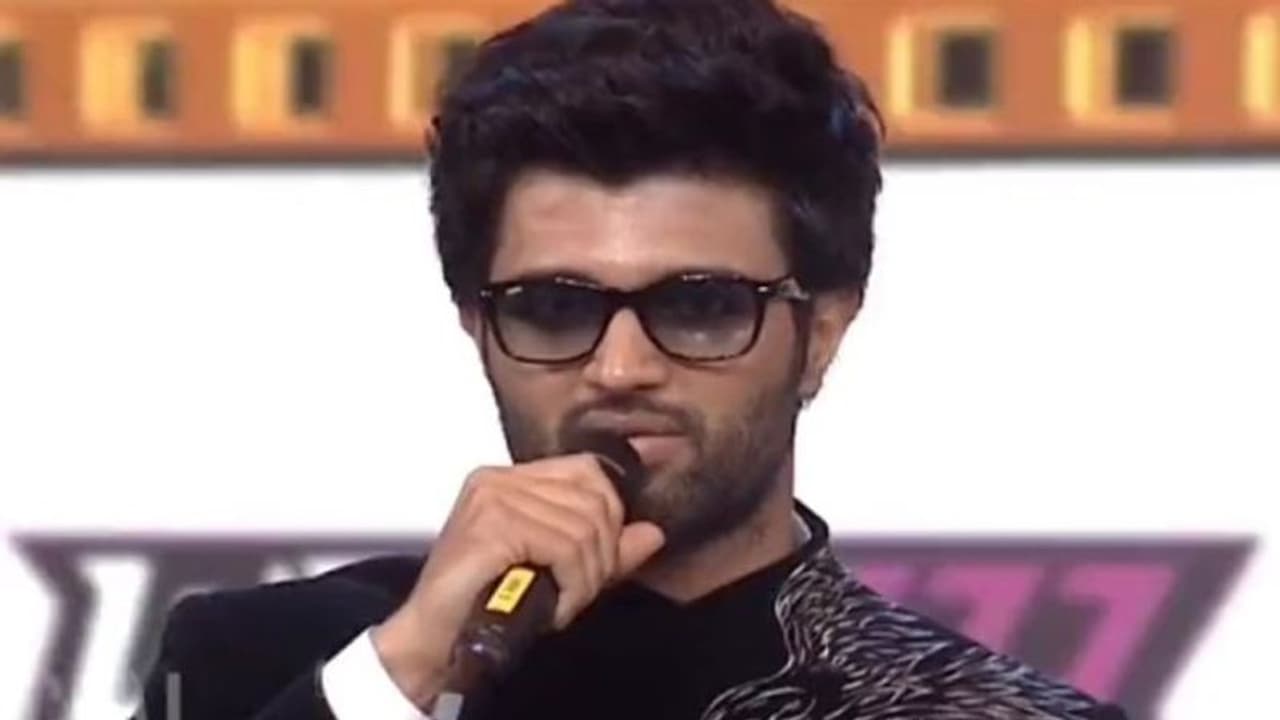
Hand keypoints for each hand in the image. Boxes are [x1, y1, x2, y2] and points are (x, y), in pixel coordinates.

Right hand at [369, 452, 665, 706]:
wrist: (434, 639)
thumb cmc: (484, 605)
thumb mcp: (559, 570)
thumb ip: (606, 549)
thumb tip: (653, 533)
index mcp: (512, 478)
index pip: (588, 471)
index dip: (608, 517)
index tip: (597, 560)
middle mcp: (500, 480)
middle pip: (593, 500)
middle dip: (600, 555)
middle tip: (578, 589)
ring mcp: (493, 498)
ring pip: (584, 528)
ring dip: (584, 579)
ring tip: (562, 602)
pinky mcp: (491, 525)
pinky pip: (564, 547)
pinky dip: (571, 585)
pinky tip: (554, 606)